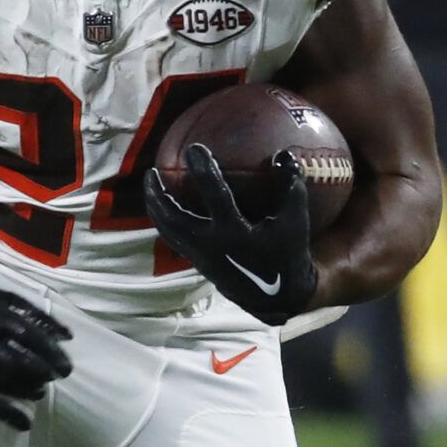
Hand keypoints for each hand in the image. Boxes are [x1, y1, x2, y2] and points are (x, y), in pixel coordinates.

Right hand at [0, 279, 72, 430]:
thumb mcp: (5, 298)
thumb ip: (36, 314)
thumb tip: (68, 336)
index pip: (29, 337)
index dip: (51, 353)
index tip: (66, 367)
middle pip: (14, 361)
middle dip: (39, 373)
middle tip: (55, 378)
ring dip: (24, 391)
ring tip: (40, 393)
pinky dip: (5, 414)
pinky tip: (25, 423)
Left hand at [142, 144, 320, 321]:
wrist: (277, 297)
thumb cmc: (288, 254)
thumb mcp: (296, 221)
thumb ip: (292, 187)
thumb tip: (284, 154)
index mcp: (234, 234)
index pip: (214, 196)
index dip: (203, 171)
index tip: (194, 148)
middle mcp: (211, 246)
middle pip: (173, 219)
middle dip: (158, 195)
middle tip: (151, 170)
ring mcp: (200, 257)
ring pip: (167, 230)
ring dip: (155, 207)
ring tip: (150, 185)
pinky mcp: (198, 263)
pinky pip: (173, 238)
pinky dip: (165, 219)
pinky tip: (165, 205)